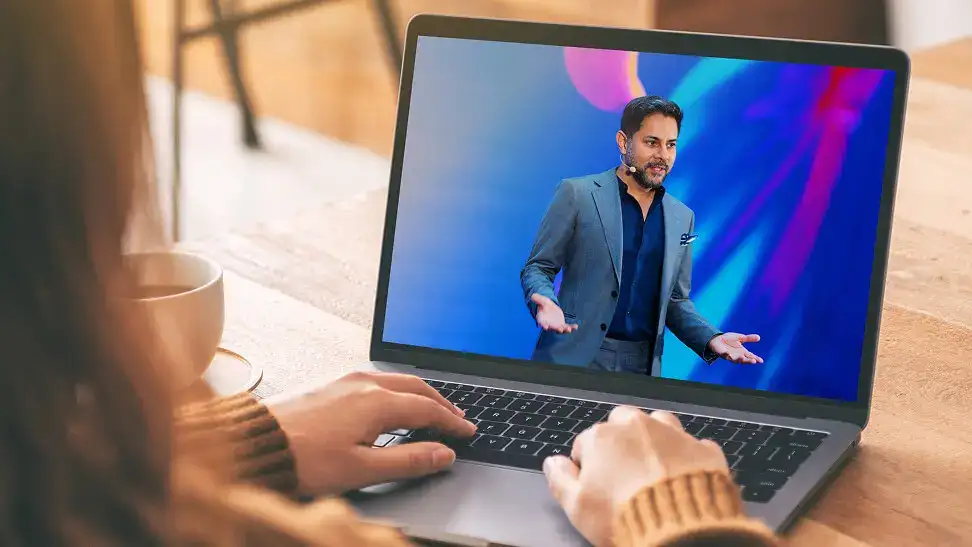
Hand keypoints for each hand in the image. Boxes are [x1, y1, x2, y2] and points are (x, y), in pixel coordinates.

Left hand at [264, 371, 476, 495]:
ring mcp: (345, 380)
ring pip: (396, 380)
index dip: (452, 422)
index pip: (428, 409)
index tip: (468, 431)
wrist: (256, 444)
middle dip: (441, 402)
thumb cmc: (303, 459)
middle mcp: (364, 383)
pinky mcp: (330, 384)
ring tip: (431, 408)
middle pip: (416, 388)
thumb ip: (408, 460)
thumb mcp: (362, 468)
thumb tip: (442, 454)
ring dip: (419, 394)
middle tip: (457, 418)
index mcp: (377, 402)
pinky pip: (376, 379)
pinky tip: (392, 402)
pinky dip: (397, 390)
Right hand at [531, 293, 578, 332]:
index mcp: (542, 319)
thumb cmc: (544, 305)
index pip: (542, 323)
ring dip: (565, 330)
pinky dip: (571, 327)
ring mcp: (556, 325)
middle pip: (553, 328)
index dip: (543, 325)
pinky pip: (567, 327)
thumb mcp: (541, 300)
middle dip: (557, 329)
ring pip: (561, 329)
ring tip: (569, 329)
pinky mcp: (562, 324)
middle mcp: (549, 324)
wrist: (548, 308)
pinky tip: (576, 326)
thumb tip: (533, 296)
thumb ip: (538, 299)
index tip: (546, 327)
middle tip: (560, 329)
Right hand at [543, 407, 727, 546]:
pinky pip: (692, 445)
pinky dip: (687, 456)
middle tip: (623, 471)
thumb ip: (560, 480)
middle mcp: (637, 428)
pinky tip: (683, 475)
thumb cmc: (625, 518)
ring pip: (659, 424)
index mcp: (603, 438)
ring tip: (653, 467)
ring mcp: (673, 435)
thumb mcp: (577, 508)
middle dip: (620, 441)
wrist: (681, 529)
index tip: (595, 483)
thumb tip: (553, 464)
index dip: (587, 465)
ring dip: (654, 439)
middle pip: (622, 423)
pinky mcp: (702, 449)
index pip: (586, 442)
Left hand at [708, 332, 762, 363]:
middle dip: (748, 361)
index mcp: (742, 352)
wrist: (717, 339)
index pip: (750, 356)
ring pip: (735, 360)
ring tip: (742, 358)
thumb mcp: (740, 338)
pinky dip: (727, 355)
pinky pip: (725, 355)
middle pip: (744, 360)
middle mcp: (737, 355)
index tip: (761, 361)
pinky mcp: (722, 354)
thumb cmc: (729, 339)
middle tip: (754, 361)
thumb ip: (748, 338)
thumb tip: (759, 337)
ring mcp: (730, 356)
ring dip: (739, 359)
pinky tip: (729, 354)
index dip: (756, 358)